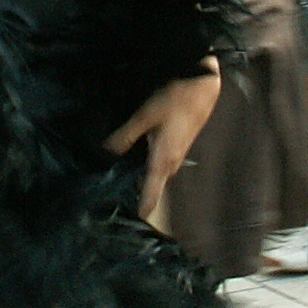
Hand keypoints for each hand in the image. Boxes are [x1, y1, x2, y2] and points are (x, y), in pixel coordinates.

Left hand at [107, 64, 221, 218]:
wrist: (201, 87)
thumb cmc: (175, 100)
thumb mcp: (143, 117)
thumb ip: (124, 137)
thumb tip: (106, 153)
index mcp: (163, 161)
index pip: (151, 194)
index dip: (142, 208)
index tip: (134, 220)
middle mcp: (172, 163)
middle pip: (153, 187)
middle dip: (139, 194)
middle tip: (117, 199)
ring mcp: (177, 155)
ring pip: (157, 175)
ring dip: (145, 180)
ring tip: (125, 181)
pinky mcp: (178, 147)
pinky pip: (162, 165)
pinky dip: (150, 167)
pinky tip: (139, 159)